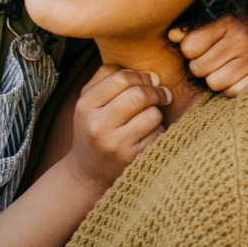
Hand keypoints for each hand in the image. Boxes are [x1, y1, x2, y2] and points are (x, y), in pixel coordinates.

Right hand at [65, 65, 171, 191]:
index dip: (141, 75)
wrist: (88, 172)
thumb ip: (108, 78)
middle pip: (138, 94)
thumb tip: (151, 74)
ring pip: (152, 114)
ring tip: (149, 118)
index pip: (120, 77)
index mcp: (84, 106)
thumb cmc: (94, 128)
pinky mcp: (132, 158)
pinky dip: (158, 132)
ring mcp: (115, 144)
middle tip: (162, 94)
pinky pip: (158, 134)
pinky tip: (147, 136)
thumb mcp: (89, 102)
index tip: (151, 80)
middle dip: (156, 91)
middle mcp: (97, 125)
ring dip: (157, 113)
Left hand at [169, 15, 247, 96]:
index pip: (189, 47)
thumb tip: (172, 36)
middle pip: (198, 68)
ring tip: (226, 68)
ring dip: (216, 79)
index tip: (201, 48)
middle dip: (201, 67)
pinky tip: (239, 76)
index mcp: (227, 22)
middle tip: (214, 60)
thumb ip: (194, 28)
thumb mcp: (222, 19)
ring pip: (214, 83)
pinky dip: (232, 88)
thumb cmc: (247, 25)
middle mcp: (242, 40)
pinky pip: (233, 92)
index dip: (191, 50)